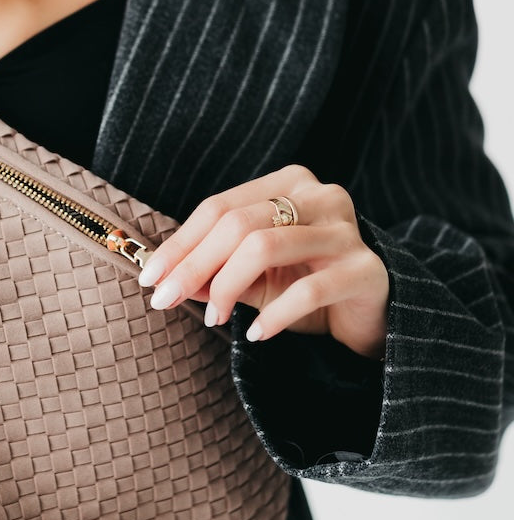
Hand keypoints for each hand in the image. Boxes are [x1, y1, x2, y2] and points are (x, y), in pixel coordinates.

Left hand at [136, 165, 388, 359]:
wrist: (371, 314)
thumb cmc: (304, 286)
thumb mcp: (251, 278)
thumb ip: (213, 273)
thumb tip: (165, 279)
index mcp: (287, 184)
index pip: (219, 208)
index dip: (179, 244)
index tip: (149, 278)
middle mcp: (320, 196)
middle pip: (237, 224)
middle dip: (193, 265)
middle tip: (165, 300)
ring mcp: (347, 230)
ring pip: (265, 246)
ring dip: (228, 286)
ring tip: (214, 318)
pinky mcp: (367, 270)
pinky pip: (308, 290)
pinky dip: (274, 314)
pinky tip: (256, 334)